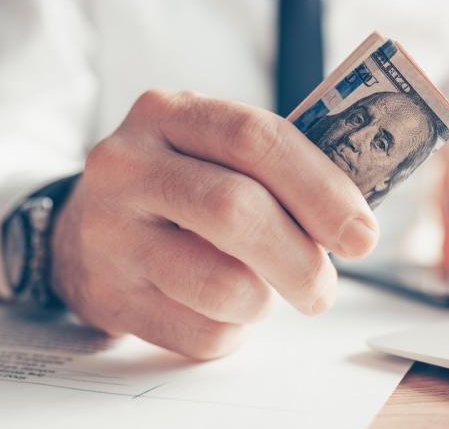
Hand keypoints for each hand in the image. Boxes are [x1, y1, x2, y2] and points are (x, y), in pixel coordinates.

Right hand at [51, 90, 377, 358]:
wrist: (85, 232)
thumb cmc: (177, 190)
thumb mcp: (214, 154)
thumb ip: (276, 171)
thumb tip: (354, 219)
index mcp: (168, 114)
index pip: (255, 139)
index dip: (321, 188)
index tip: (363, 233)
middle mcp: (129, 166)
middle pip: (237, 212)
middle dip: (302, 259)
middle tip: (325, 287)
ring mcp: (111, 234)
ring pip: (223, 285)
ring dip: (266, 300)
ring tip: (263, 292)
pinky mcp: (110, 297)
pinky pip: (202, 333)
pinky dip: (234, 330)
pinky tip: (222, 309)